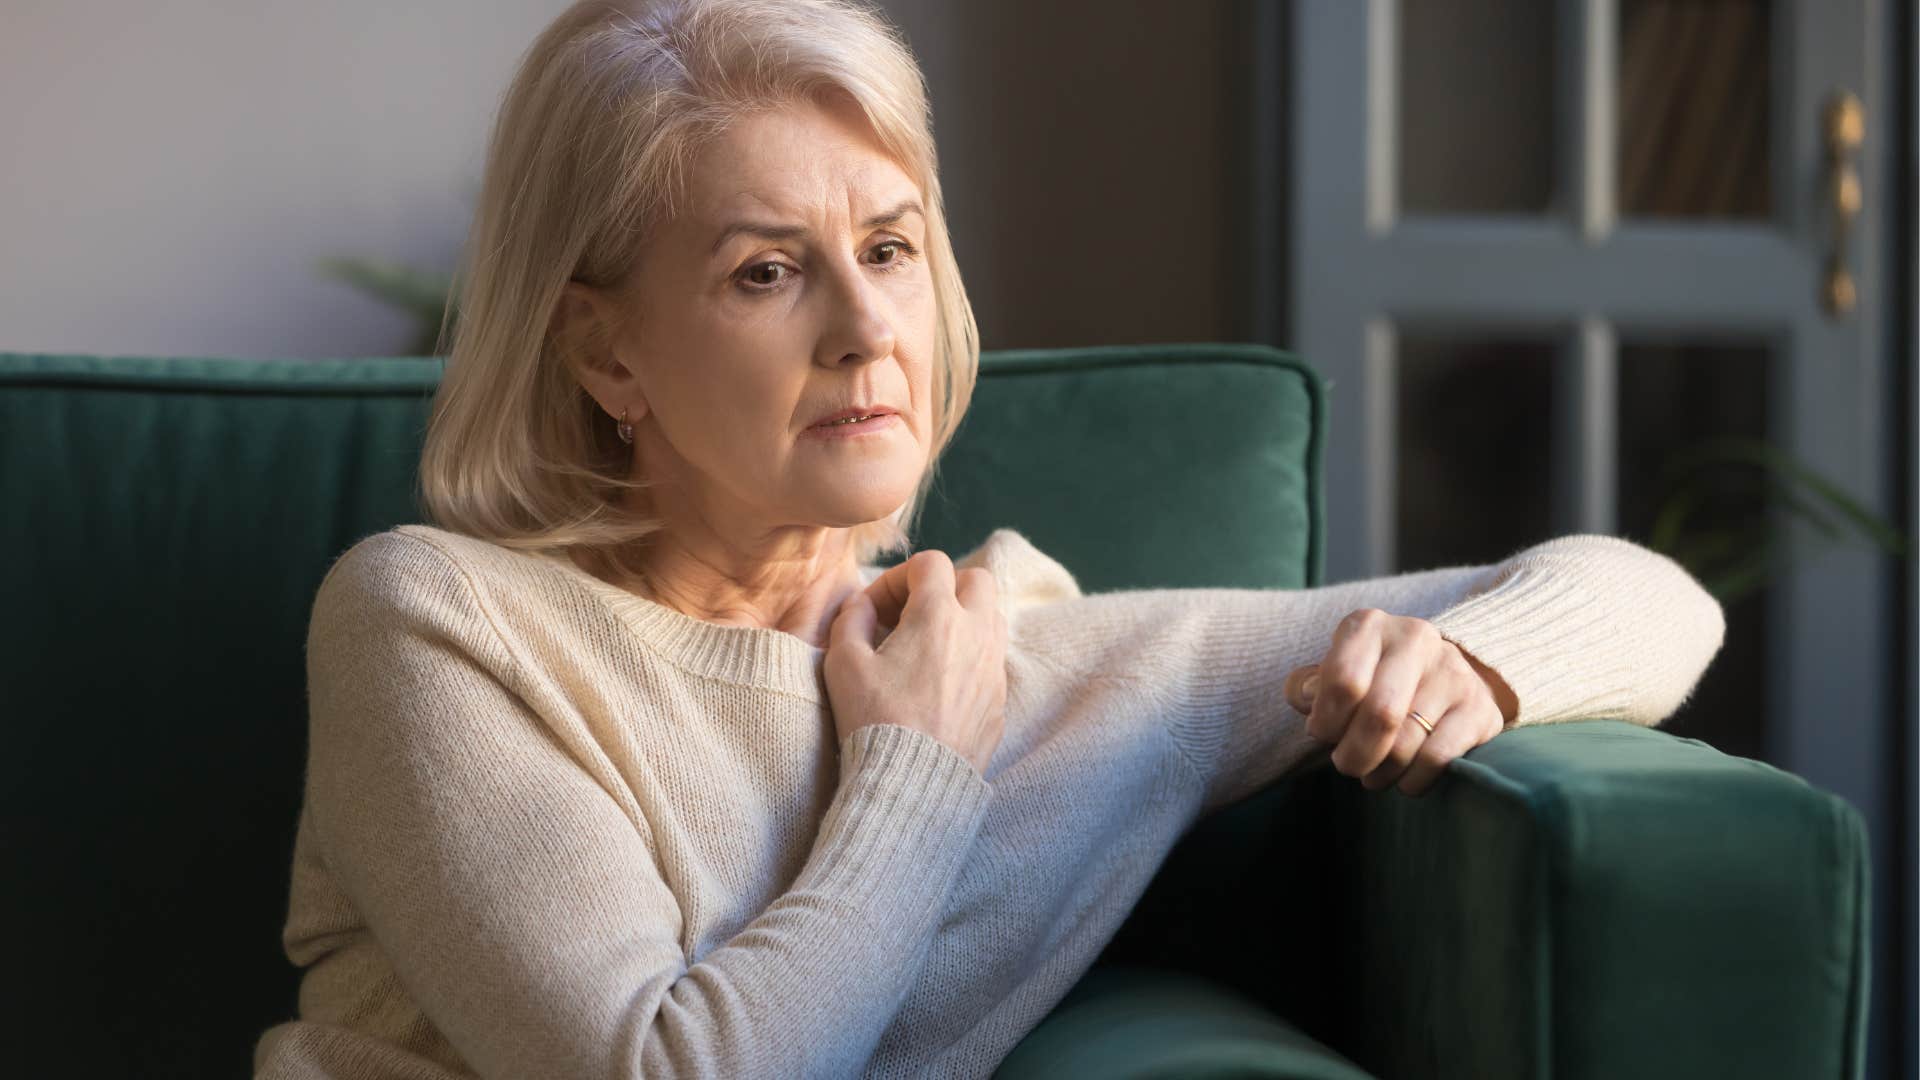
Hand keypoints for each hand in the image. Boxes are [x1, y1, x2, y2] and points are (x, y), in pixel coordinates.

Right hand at [823, 550, 1008, 776]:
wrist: (913, 783)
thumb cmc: (875, 719)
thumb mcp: (843, 663)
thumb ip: (851, 620)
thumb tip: (862, 607)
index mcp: (939, 615)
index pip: (931, 563)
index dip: (898, 577)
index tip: (876, 610)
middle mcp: (977, 633)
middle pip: (976, 580)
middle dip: (942, 588)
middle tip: (907, 617)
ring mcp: (994, 667)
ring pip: (991, 617)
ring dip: (961, 619)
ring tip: (924, 648)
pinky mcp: (999, 700)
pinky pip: (992, 659)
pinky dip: (969, 656)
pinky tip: (938, 683)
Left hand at [1282, 608, 1515, 796]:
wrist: (1443, 679)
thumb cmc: (1372, 682)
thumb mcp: (1334, 674)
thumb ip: (1307, 687)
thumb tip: (1308, 699)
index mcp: (1369, 625)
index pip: (1343, 681)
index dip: (1326, 721)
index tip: (1323, 735)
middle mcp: (1415, 638)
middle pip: (1380, 714)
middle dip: (1353, 755)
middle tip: (1347, 765)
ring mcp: (1454, 672)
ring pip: (1407, 743)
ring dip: (1381, 773)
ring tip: (1373, 774)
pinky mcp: (1480, 708)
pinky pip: (1437, 759)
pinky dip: (1412, 780)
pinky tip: (1404, 779)